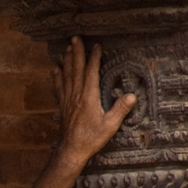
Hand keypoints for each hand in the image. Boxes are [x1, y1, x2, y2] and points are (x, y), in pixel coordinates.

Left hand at [53, 36, 135, 170]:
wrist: (71, 150)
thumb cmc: (91, 138)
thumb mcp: (110, 125)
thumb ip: (120, 109)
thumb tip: (132, 96)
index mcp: (89, 97)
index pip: (91, 72)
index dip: (93, 58)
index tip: (96, 45)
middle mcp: (77, 95)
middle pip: (76, 69)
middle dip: (76, 52)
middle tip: (75, 37)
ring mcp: (68, 99)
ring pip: (66, 75)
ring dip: (66, 61)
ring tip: (66, 48)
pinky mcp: (63, 106)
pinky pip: (59, 87)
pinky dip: (57, 77)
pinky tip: (54, 70)